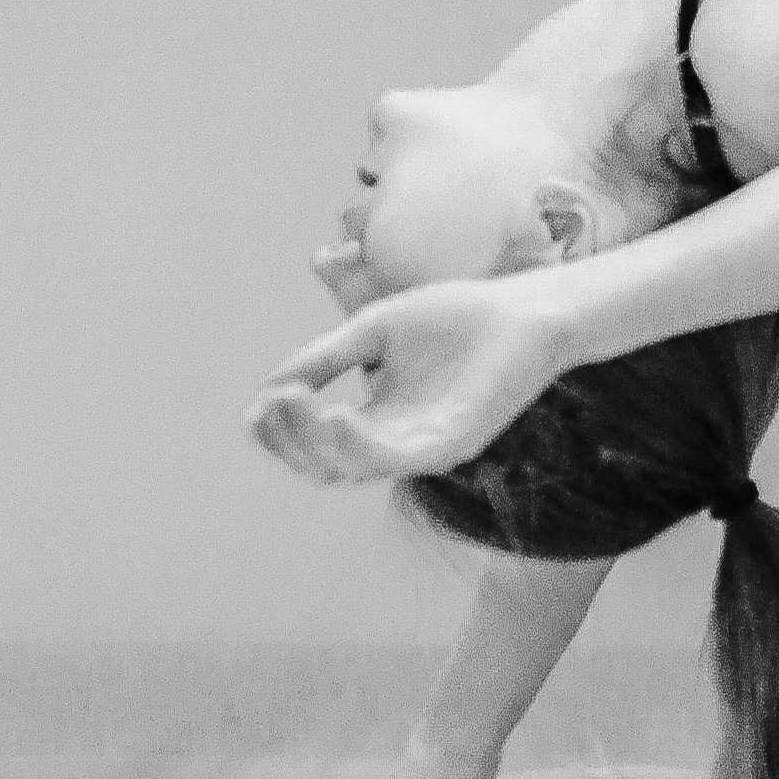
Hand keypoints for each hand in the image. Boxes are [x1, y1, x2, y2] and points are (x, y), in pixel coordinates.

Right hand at [243, 274, 573, 483]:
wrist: (523, 309)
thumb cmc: (455, 317)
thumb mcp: (372, 332)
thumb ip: (325, 358)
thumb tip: (271, 386)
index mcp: (376, 418)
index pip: (315, 444)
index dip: (280, 434)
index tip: (256, 408)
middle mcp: (396, 441)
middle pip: (325, 465)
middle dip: (290, 439)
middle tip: (274, 403)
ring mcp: (424, 447)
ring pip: (354, 469)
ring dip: (316, 442)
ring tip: (295, 405)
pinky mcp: (453, 443)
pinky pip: (398, 458)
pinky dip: (361, 444)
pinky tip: (337, 417)